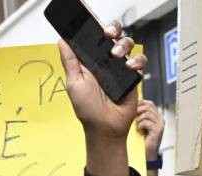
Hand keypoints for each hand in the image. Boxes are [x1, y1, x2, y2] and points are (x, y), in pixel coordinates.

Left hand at [56, 21, 146, 140]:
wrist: (105, 127)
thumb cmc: (88, 109)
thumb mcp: (74, 83)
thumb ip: (70, 61)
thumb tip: (62, 40)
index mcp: (90, 60)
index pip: (94, 37)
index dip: (95, 27)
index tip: (95, 22)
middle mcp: (106, 61)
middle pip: (113, 35)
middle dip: (113, 30)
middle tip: (108, 34)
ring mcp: (120, 67)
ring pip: (128, 44)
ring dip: (124, 45)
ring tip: (116, 56)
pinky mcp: (133, 76)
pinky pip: (140, 61)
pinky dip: (136, 61)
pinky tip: (129, 68)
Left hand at [137, 99, 163, 156]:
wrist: (147, 153)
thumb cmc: (143, 139)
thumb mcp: (141, 124)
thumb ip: (140, 116)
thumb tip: (133, 106)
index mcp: (157, 116)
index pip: (150, 104)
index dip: (141, 103)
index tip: (133, 107)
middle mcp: (160, 119)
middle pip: (149, 107)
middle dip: (138, 110)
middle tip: (133, 117)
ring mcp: (160, 124)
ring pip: (147, 114)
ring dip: (139, 119)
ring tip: (137, 125)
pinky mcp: (158, 130)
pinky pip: (147, 122)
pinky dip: (140, 125)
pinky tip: (139, 130)